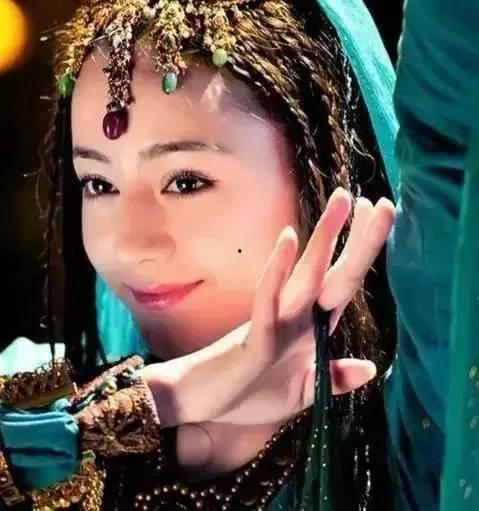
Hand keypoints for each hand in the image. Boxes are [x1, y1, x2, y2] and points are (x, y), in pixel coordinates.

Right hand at [141, 189, 394, 427]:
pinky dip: (278, 270)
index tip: (378, 217)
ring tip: (342, 201)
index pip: (344, 283)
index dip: (362, 253)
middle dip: (357, 238)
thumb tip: (371, 367)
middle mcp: (297, 315)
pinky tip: (288, 240)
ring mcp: (277, 320)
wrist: (208, 407)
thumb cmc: (251, 394)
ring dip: (325, 238)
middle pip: (333, 271)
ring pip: (306, 274)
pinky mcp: (255, 334)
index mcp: (312, 327)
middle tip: (381, 201)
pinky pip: (268, 298)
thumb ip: (333, 379)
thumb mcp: (303, 393)